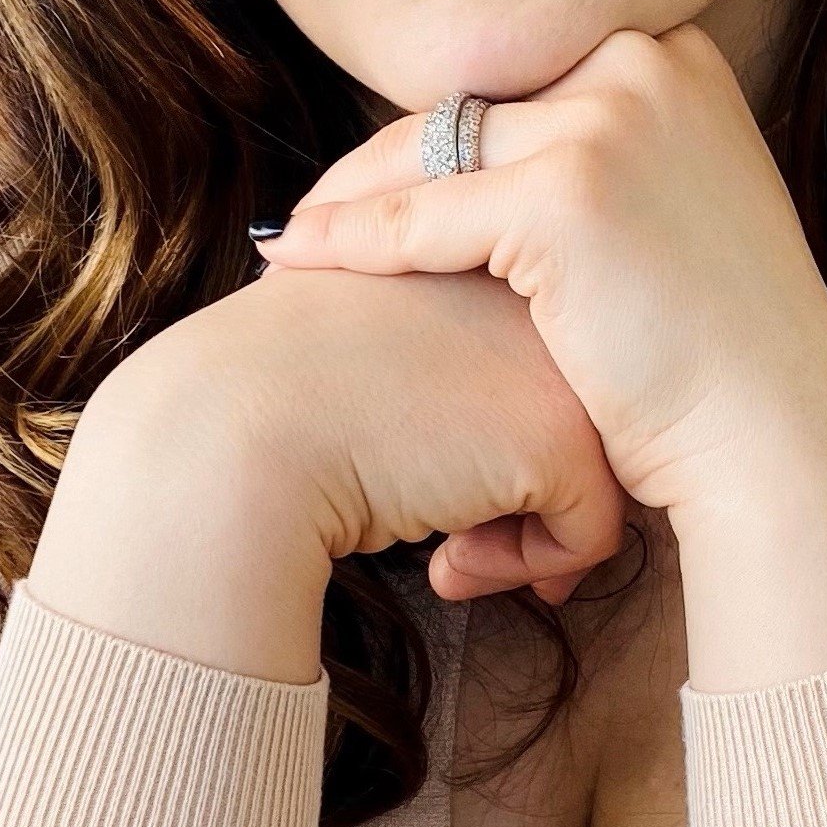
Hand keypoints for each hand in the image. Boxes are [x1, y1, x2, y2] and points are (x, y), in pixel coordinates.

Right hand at [30, 266, 627, 681]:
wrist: (233, 432)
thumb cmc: (265, 392)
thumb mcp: (360, 339)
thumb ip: (426, 353)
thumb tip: (461, 435)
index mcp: (473, 254)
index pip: (521, 355)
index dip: (489, 431)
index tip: (440, 477)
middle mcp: (529, 292)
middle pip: (570, 402)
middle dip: (528, 484)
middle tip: (469, 544)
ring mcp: (553, 359)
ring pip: (593, 464)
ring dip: (527, 530)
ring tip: (458, 561)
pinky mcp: (559, 436)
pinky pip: (591, 527)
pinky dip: (532, 564)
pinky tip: (451, 573)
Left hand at [254, 30, 826, 688]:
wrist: (779, 432)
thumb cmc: (726, 351)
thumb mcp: (679, 214)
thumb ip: (612, 163)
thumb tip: (506, 158)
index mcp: (679, 59)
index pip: (522, 85)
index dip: (444, 136)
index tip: (379, 174)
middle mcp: (648, 66)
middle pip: (471, 106)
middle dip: (385, 161)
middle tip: (315, 207)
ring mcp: (611, 121)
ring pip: (433, 152)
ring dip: (351, 198)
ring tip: (296, 236)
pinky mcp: (567, 191)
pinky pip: (424, 217)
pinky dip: (352, 243)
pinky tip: (301, 259)